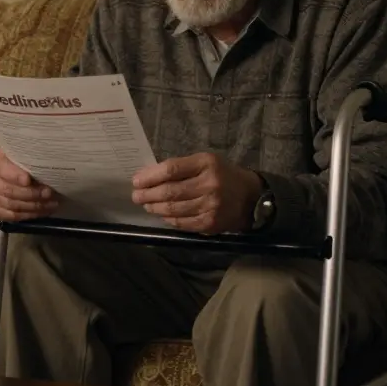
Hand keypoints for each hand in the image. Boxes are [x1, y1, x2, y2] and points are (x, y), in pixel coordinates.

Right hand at [0, 148, 56, 221]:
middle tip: (48, 193)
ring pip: (9, 204)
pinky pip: (9, 215)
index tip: (28, 180)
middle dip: (30, 193)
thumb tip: (43, 170)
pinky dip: (27, 215)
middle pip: (5, 189)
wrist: (30, 176)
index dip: (14, 175)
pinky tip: (40, 211)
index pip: (0, 167)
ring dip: (32, 205)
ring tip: (50, 203)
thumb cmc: (32, 163)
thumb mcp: (33, 157)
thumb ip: (32, 161)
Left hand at [131, 153, 262, 233]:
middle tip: (136, 196)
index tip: (136, 181)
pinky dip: (168, 219)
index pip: (171, 169)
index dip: (150, 176)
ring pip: (173, 209)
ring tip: (146, 205)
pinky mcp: (210, 223)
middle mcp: (209, 184)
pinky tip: (162, 215)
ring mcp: (210, 206)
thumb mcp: (205, 162)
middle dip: (148, 195)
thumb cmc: (222, 175)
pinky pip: (182, 222)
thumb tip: (148, 175)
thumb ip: (180, 167)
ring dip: (155, 208)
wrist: (250, 197)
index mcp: (206, 164)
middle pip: (169, 191)